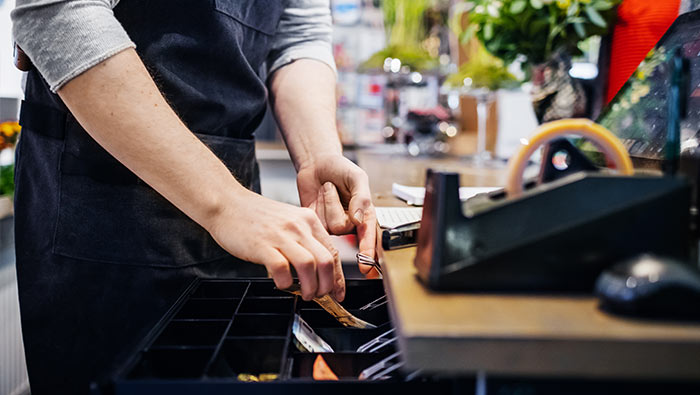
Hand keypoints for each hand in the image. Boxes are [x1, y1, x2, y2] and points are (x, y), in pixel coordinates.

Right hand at [207, 189, 344, 300]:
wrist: (226, 203)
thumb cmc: (254, 215)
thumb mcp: (288, 221)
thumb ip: (302, 240)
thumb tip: (316, 269)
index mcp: (308, 220)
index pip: (332, 252)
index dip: (338, 277)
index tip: (338, 292)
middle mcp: (298, 226)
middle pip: (326, 261)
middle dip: (328, 285)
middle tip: (321, 296)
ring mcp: (281, 235)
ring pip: (309, 266)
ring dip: (310, 287)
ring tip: (305, 294)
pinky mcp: (262, 245)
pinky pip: (282, 269)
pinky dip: (285, 283)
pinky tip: (281, 283)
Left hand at [296, 154, 376, 274]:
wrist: (317, 163)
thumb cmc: (340, 168)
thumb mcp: (357, 177)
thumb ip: (362, 197)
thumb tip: (358, 219)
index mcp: (366, 214)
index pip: (369, 237)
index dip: (368, 252)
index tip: (367, 266)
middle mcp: (351, 223)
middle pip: (344, 229)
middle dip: (336, 206)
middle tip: (336, 187)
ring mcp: (333, 226)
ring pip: (329, 225)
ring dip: (327, 202)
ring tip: (328, 189)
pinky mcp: (318, 225)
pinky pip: (317, 223)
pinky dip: (318, 205)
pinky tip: (321, 196)